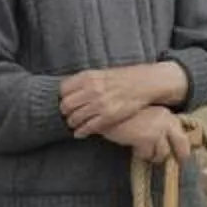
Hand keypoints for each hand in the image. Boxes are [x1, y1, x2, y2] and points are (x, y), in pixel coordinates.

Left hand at [60, 63, 184, 137]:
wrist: (144, 83)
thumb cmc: (123, 78)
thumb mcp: (101, 73)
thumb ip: (85, 81)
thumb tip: (67, 91)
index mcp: (88, 77)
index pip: (63, 89)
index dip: (62, 97)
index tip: (64, 101)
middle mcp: (92, 90)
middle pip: (66, 105)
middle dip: (65, 112)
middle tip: (67, 115)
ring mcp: (100, 104)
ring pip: (75, 118)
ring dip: (72, 123)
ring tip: (73, 125)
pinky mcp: (108, 117)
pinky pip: (88, 127)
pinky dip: (81, 132)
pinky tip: (80, 133)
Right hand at [100, 106, 193, 165]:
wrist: (109, 112)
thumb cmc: (126, 116)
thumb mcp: (147, 118)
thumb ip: (159, 127)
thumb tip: (169, 145)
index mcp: (167, 115)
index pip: (183, 134)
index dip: (184, 148)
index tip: (183, 157)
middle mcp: (165, 121)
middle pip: (182, 144)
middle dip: (181, 156)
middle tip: (180, 163)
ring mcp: (157, 129)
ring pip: (163, 153)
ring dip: (154, 156)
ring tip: (145, 153)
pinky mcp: (147, 138)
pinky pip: (147, 155)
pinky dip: (141, 154)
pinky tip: (134, 148)